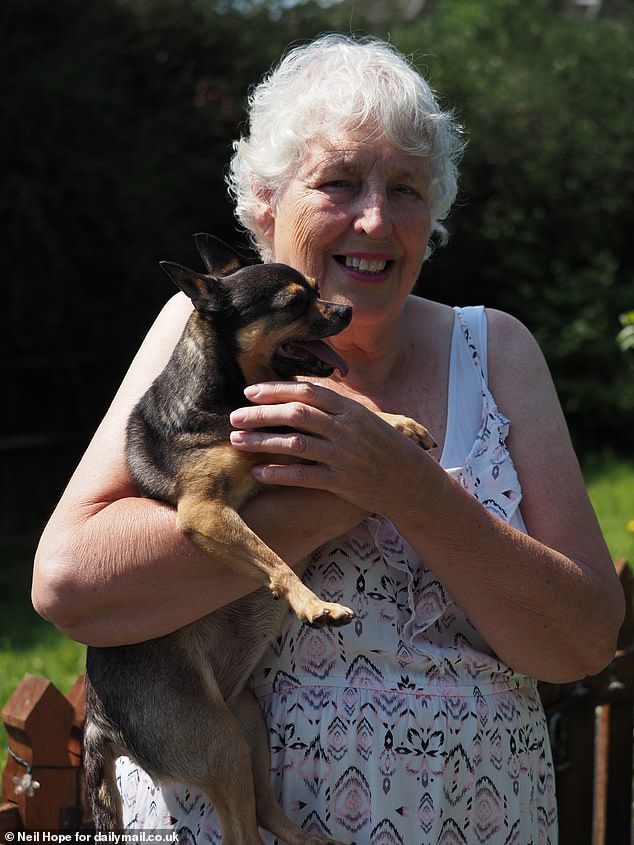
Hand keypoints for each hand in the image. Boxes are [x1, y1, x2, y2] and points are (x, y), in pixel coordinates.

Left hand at [229, 381, 432, 516]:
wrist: (411, 481)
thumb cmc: (383, 446)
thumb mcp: (365, 419)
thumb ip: (335, 408)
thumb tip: (299, 395)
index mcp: (351, 410)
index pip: (309, 392)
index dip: (276, 389)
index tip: (250, 392)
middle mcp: (346, 429)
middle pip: (297, 415)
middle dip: (261, 414)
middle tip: (234, 416)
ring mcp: (344, 456)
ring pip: (296, 444)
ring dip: (262, 442)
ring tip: (236, 442)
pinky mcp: (341, 482)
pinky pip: (304, 476)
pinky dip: (279, 473)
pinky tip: (257, 472)